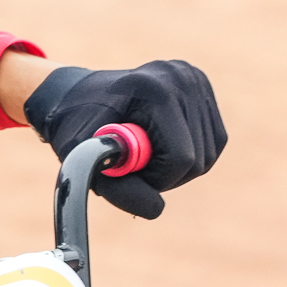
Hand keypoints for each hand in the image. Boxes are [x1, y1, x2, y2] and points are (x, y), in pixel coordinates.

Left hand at [23, 61, 226, 218]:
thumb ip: (118, 190)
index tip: (124, 169)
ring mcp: (194, 79)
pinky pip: (213, 142)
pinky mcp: (201, 86)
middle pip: (199, 160)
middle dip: (164, 174)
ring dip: (176, 166)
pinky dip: (188, 153)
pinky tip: (158, 140)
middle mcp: (181, 78)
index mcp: (154, 89)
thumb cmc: (76, 127)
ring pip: (208, 155)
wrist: (74, 95)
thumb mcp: (84, 160)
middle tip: (130, 161)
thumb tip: (156, 209)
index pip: (181, 158)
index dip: (155, 178)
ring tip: (140, 148)